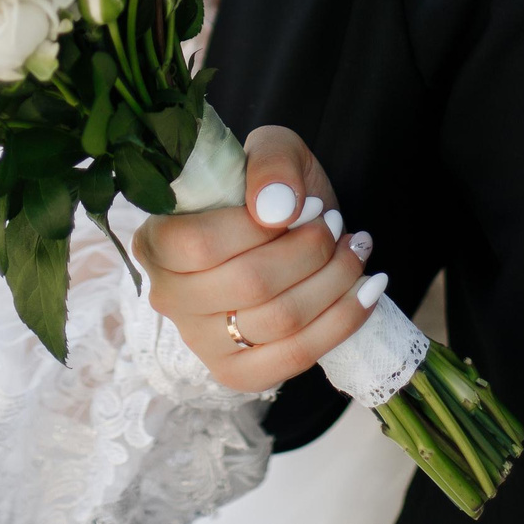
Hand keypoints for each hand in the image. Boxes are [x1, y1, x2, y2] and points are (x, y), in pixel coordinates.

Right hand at [133, 125, 379, 391]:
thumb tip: (277, 209)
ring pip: (280, 320)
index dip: (261, 228)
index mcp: (156, 242)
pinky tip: (367, 289)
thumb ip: (271, 165)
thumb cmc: (271, 190)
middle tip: (335, 223)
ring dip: (335, 280)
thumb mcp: (272, 150)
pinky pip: (296, 357)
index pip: (201, 245)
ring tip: (356, 249)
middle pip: (250, 284)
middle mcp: (168, 297)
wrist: (290, 231)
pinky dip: (343, 321)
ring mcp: (200, 342)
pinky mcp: (237, 373)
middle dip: (310, 250)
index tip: (307, 207)